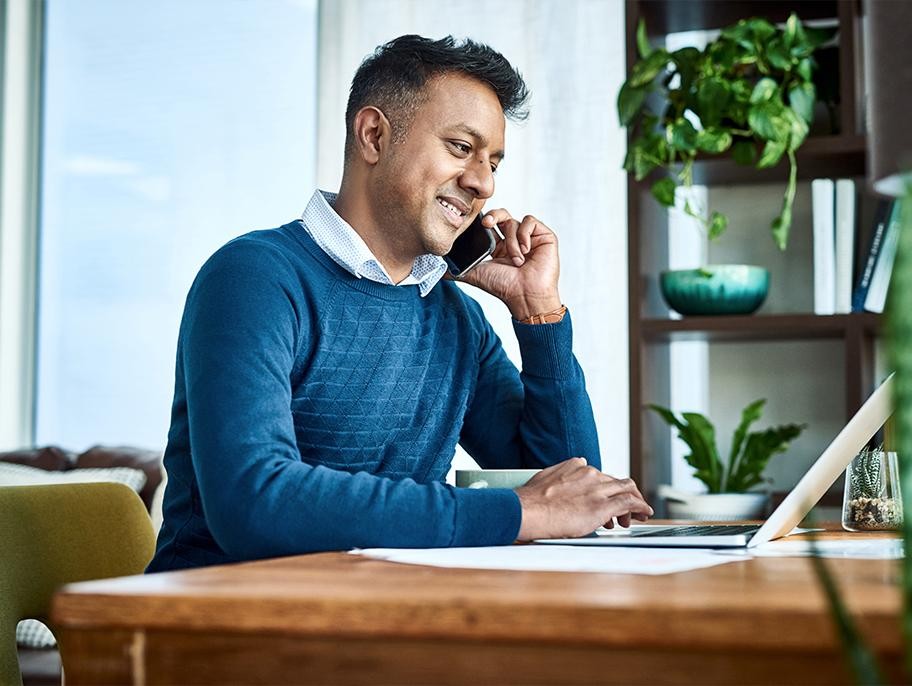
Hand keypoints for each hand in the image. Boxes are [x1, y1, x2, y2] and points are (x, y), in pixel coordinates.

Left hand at [456, 209, 561, 319]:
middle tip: (487, 224)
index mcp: (499, 247)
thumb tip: (438, 271)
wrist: (525, 297)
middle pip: (502, 214)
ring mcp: (530, 238)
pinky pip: (530, 221)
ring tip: (516, 260)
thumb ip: (458, 269)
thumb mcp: (475, 274)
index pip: (490, 224)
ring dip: (511, 241)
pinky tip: (526, 250)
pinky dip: (524, 234)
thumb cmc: (504, 288)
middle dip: (493, 216)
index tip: (477, 224)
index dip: (483, 221)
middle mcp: (514, 240)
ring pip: (514, 221)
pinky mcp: (544, 236)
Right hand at [513, 458, 653, 539]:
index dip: (606, 488)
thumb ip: (558, 478)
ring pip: (627, 488)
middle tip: (625, 509)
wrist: (527, 511)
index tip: (606, 497)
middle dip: (624, 494)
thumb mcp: (545, 480)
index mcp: (575, 466)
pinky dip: (641, 506)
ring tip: (637, 514)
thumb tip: (559, 484)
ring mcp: (597, 489)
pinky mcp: (602, 505)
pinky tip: (644, 513)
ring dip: (635, 501)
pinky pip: (630, 502)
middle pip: (616, 481)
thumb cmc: (530, 502)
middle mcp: (589, 473)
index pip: (600, 474)